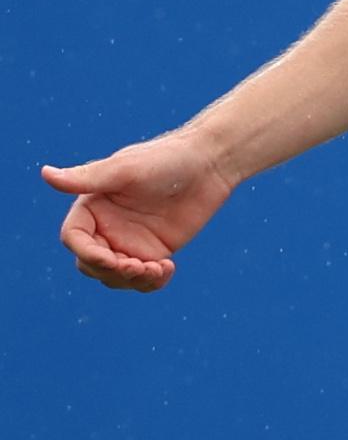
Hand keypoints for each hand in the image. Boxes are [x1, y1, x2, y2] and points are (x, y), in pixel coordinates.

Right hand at [41, 130, 234, 292]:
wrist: (210, 163)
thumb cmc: (166, 158)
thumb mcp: (125, 169)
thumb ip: (87, 178)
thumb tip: (45, 173)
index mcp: (93, 205)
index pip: (73, 238)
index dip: (87, 253)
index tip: (112, 259)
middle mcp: (107, 225)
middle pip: (91, 264)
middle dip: (112, 271)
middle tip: (141, 266)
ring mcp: (130, 240)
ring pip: (115, 276)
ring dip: (133, 280)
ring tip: (158, 268)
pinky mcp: (155, 251)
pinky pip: (143, 278)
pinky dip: (151, 282)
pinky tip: (168, 269)